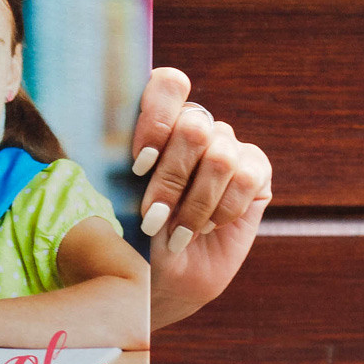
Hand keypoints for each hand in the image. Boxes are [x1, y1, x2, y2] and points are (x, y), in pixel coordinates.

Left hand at [133, 68, 272, 329]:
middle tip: (153, 216)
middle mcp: (193, 126)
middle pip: (193, 126)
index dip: (157, 120)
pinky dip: (222, 209)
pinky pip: (248, 177)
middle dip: (171, 178)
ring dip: (194, 203)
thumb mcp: (111, 194)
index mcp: (154, 119)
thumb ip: (117, 158)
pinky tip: (206, 228)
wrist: (157, 278)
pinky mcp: (256, 173)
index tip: (139, 165)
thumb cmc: (127, 234)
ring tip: (177, 232)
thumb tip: (107, 135)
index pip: (168, 85)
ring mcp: (226, 147)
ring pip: (219, 156)